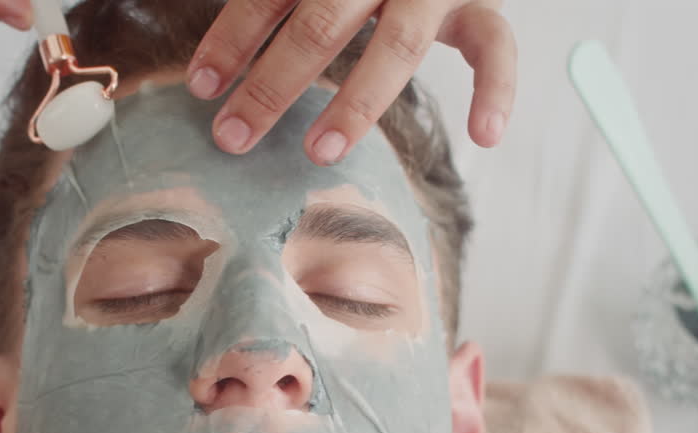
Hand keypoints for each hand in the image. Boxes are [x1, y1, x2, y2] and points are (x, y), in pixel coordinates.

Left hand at [186, 0, 516, 164]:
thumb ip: (276, 2)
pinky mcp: (482, 5)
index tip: (201, 86)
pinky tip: (484, 136)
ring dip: (355, 103)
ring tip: (317, 153)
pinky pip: (495, 47)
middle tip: (233, 137)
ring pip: (398, 46)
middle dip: (273, 85)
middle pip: (322, 24)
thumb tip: (209, 63)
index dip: (232, 38)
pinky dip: (497, 90)